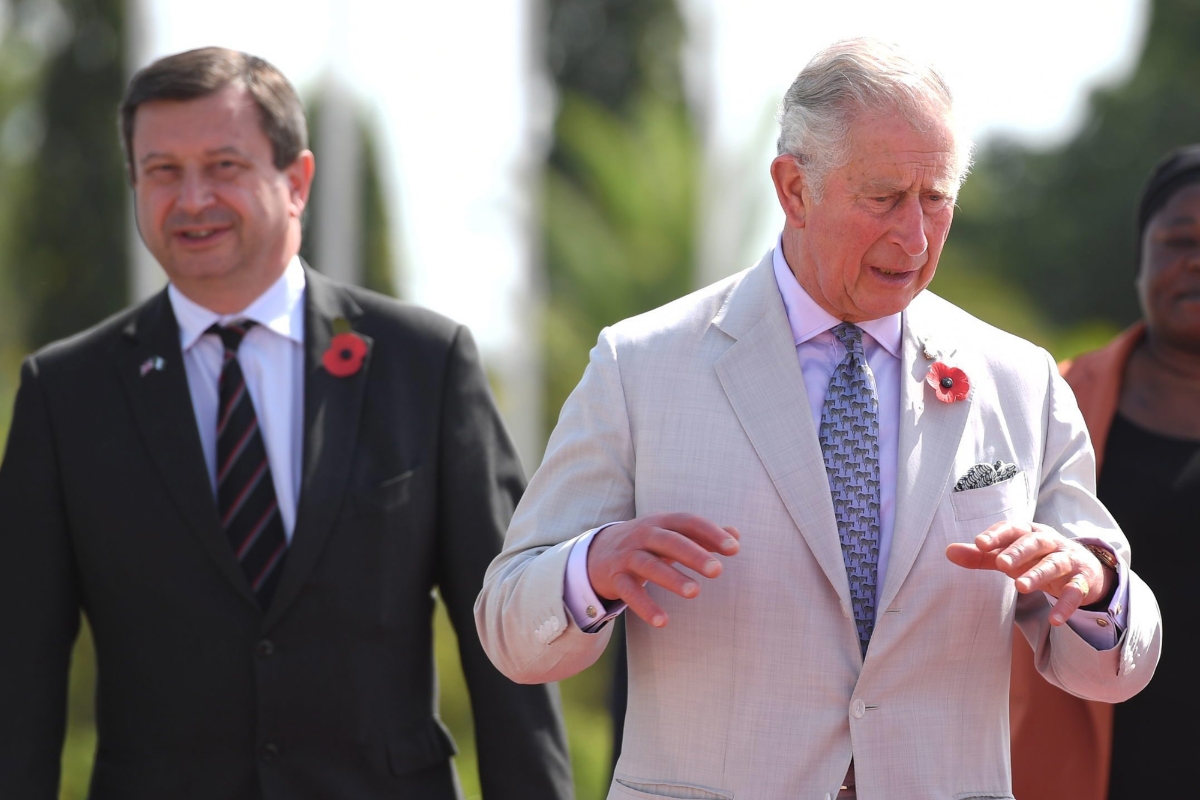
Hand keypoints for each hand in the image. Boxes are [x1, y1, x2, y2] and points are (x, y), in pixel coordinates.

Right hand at [587, 512, 739, 627]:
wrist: (599, 552)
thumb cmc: (648, 543)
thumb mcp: (672, 534)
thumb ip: (702, 535)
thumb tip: (736, 535)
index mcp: (662, 522)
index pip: (688, 522)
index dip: (710, 533)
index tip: (734, 548)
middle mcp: (644, 536)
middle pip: (669, 541)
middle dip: (693, 554)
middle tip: (717, 571)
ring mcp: (628, 557)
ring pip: (649, 566)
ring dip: (671, 578)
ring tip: (694, 592)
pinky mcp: (617, 579)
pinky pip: (630, 593)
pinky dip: (645, 606)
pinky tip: (663, 621)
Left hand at [945, 521, 1115, 625]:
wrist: (1083, 567)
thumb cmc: (1035, 558)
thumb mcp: (1009, 555)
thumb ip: (981, 555)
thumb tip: (948, 551)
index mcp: (1029, 532)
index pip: (1012, 529)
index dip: (996, 535)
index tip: (979, 543)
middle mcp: (1050, 542)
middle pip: (1034, 542)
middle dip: (1018, 552)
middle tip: (1001, 564)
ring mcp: (1068, 560)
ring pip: (1054, 564)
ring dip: (1038, 574)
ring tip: (1020, 587)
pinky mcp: (1081, 581)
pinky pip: (1075, 592)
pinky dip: (1066, 605)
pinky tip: (1055, 620)